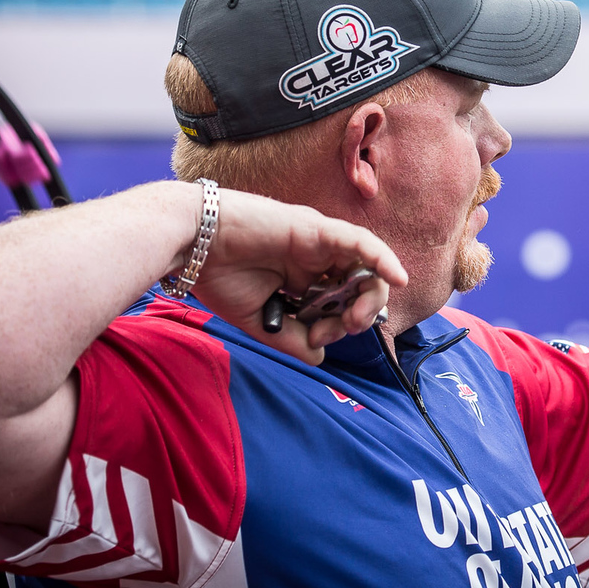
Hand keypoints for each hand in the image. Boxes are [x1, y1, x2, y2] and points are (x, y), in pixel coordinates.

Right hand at [188, 187, 407, 364]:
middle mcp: (315, 259)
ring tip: (359, 316)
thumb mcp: (259, 319)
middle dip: (360, 313)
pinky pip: (361, 242)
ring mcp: (318, 243)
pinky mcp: (316, 229)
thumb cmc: (217, 276)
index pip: (337, 304)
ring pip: (365, 266)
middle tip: (345, 328)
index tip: (317, 341)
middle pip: (357, 286)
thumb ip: (291, 337)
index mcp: (301, 279)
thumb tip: (320, 358)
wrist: (190, 244)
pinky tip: (398, 278)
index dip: (337, 327)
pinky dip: (383, 258)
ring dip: (371, 294)